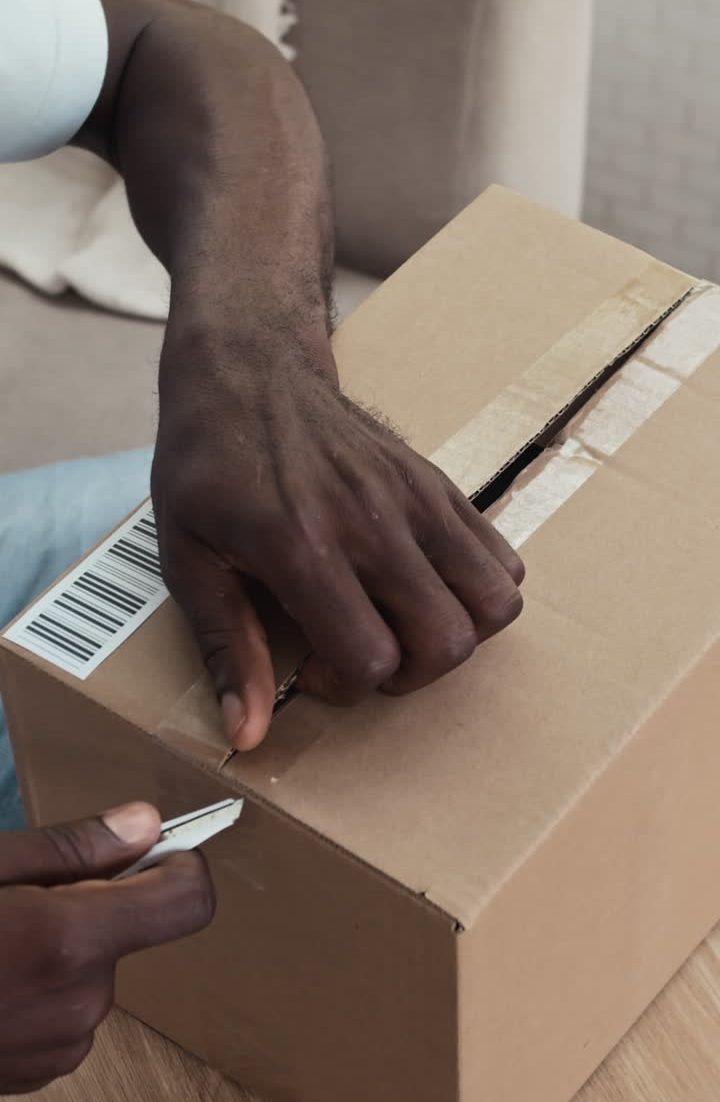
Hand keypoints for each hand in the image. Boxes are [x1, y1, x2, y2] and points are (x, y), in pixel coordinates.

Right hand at [0, 803, 213, 1094]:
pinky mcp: (38, 1075)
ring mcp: (61, 1048)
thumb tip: (145, 825)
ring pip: (94, 970)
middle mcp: (81, 1003)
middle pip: (128, 932)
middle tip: (18, 893)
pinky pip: (67, 1011)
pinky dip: (42, 985)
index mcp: (71, 942)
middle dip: (91, 902)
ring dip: (62, 946)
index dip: (182, 865)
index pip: (189, 902)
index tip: (155, 847)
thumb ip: (71, 849)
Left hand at [152, 344, 523, 751]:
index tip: (311, 667)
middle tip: (360, 652)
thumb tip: (249, 732)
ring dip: (456, 635)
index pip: (372, 658)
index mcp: (303, 546)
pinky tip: (423, 587)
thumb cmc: (208, 463)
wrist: (249, 369)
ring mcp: (417, 499)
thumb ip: (226, 648)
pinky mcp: (440, 484)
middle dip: (408, 675)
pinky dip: (480, 591)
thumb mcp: (188, 558)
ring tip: (402, 624)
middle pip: (448, 642)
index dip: (345, 687)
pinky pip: (503, 559)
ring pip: (496, 604)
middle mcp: (373, 523)